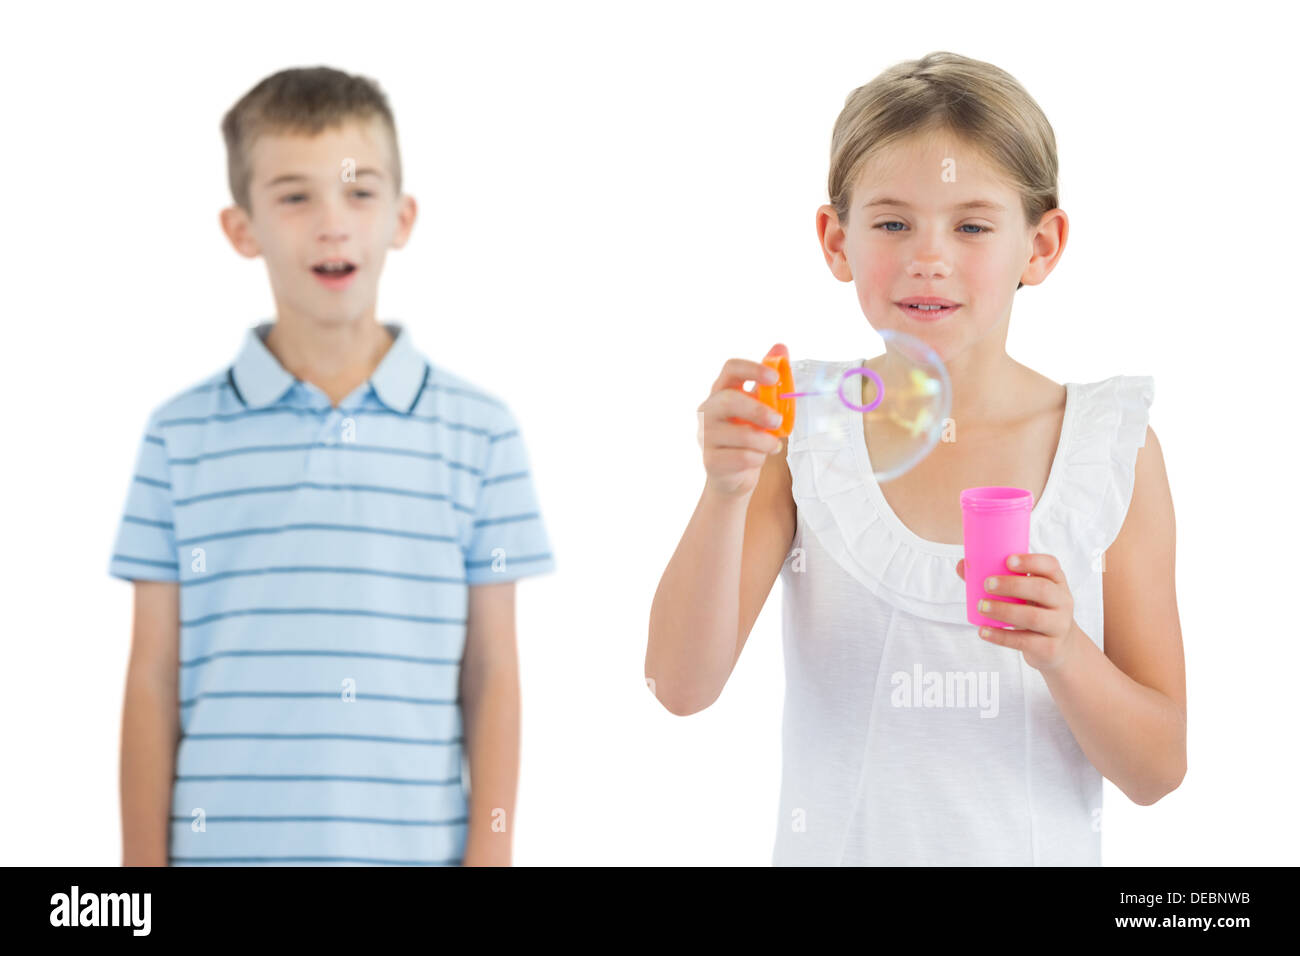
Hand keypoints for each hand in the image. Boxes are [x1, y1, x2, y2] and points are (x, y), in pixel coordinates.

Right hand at [697, 345, 786, 497]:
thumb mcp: (760, 408)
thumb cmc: (747, 438)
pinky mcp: (710, 461)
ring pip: (740, 434)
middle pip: (729, 399)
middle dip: (758, 410)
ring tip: (773, 445)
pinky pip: (742, 457)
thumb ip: (768, 382)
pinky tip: (760, 457)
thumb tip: (781, 347)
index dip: (753, 369)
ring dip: (764, 441)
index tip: (774, 378)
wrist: (733, 477)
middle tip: (777, 421)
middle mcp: (708, 410)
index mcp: (721, 392)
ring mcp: (705, 435)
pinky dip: (758, 458)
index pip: (731, 368)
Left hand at [956, 552, 1080, 672]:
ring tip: (981, 606)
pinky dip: (1001, 636)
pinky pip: (1024, 641)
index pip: (1050, 566)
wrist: (1058, 648)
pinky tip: (983, 631)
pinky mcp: (1050, 648)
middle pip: (1042, 589)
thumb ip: (998, 579)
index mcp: (1056, 582)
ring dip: (1004, 611)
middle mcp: (1063, 602)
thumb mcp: (1025, 594)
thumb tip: (962, 565)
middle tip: (987, 584)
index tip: (1008, 560)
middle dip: (1012, 585)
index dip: (1031, 561)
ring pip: (1033, 617)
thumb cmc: (1035, 611)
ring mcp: (1059, 626)